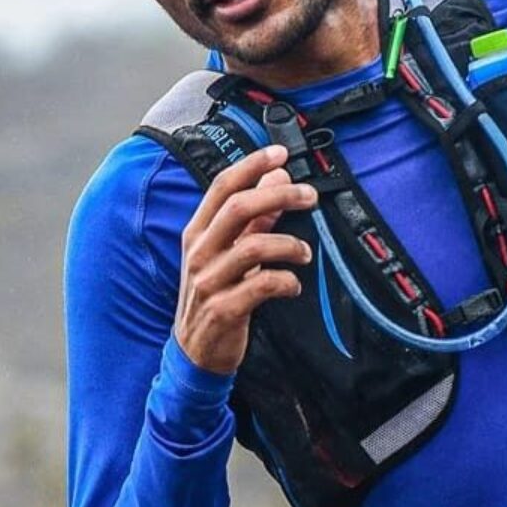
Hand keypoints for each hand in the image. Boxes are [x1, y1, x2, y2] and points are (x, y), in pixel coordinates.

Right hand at [174, 145, 317, 374]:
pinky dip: (285, 281)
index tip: (281, 153)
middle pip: (239, 208)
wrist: (196, 353)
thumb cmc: (216, 295)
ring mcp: (209, 282)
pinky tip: (294, 285)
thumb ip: (254, 219)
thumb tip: (278, 179)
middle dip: (280, 196)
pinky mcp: (223, 310)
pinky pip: (261, 286)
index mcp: (198, 233)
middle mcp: (199, 252)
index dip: (252, 165)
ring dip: (289, 244)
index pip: (223, 187)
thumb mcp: (229, 254)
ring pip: (253, 247)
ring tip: (305, 252)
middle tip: (310, 195)